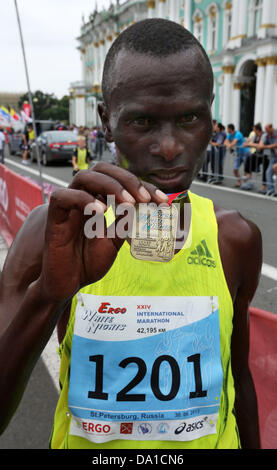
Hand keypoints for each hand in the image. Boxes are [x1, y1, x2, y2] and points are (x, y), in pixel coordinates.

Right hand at [38, 163, 167, 302]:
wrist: (67, 284)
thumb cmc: (88, 262)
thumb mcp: (115, 240)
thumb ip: (126, 222)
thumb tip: (145, 206)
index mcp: (99, 201)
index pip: (120, 181)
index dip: (143, 186)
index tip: (163, 201)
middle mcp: (84, 199)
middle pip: (101, 169)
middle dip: (126, 179)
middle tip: (145, 198)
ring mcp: (69, 207)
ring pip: (83, 176)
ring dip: (110, 185)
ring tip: (128, 203)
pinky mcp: (54, 219)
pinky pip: (62, 197)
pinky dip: (84, 200)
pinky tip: (102, 212)